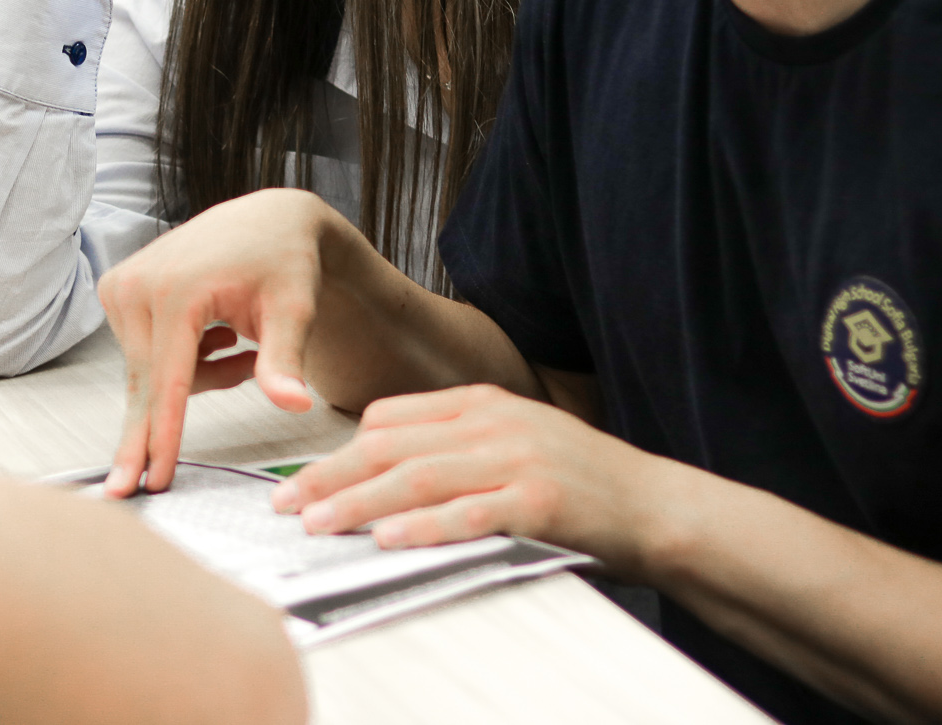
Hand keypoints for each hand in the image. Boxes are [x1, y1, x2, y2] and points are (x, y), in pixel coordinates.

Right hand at [97, 189, 334, 497]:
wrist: (265, 219)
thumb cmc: (284, 262)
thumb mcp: (294, 311)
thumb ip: (284, 360)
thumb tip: (294, 404)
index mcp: (177, 290)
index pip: (167, 381)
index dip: (161, 437)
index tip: (149, 481)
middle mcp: (137, 285)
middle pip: (149, 384)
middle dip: (164, 422)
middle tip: (136, 474)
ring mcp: (121, 286)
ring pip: (149, 374)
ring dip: (194, 377)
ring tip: (237, 341)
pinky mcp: (117, 290)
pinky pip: (145, 355)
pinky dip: (180, 359)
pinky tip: (215, 332)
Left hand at [273, 383, 661, 573]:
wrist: (656, 505)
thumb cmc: (580, 480)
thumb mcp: (512, 440)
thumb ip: (454, 444)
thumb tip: (380, 469)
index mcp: (480, 402)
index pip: (389, 418)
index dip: (339, 450)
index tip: (301, 478)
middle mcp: (492, 423)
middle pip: (391, 447)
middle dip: (330, 475)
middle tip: (285, 503)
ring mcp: (516, 459)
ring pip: (418, 478)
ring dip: (359, 501)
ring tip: (318, 522)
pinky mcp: (540, 501)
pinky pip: (468, 514)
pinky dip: (423, 526)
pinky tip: (388, 538)